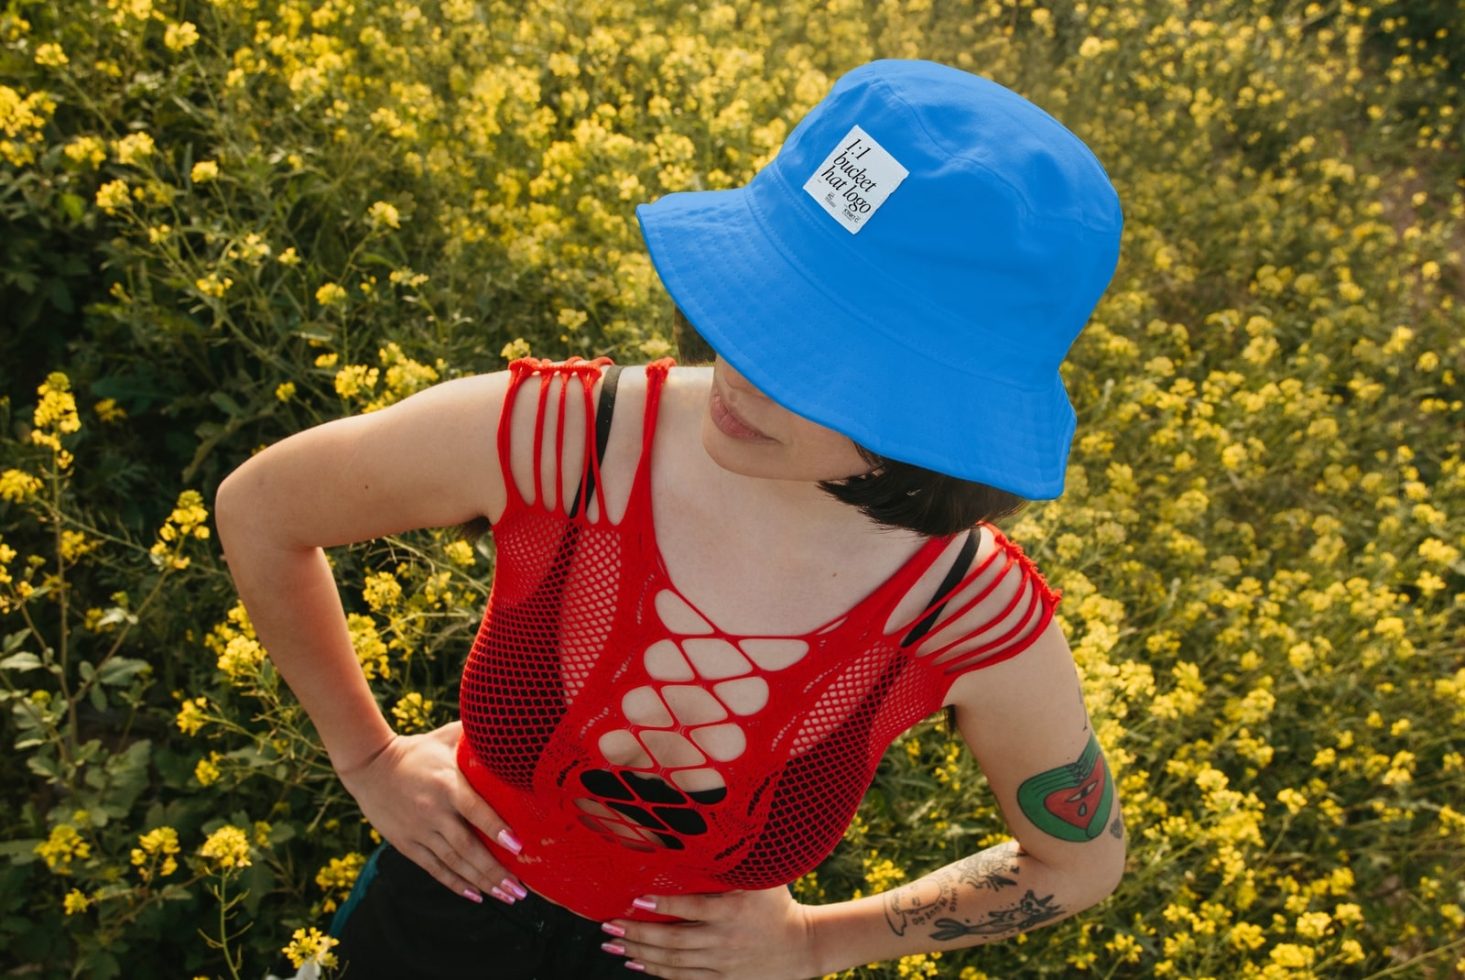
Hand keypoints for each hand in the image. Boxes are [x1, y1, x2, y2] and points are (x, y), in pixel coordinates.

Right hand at [335, 720, 526, 904]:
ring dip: (482, 882)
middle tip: (520, 889)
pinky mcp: (406, 844)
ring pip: (454, 863)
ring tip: (507, 896)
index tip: (519, 847)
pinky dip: (455, 884)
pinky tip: (476, 895)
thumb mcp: (445, 738)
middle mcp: (433, 811)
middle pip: (467, 847)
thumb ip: (474, 736)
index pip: (475, 810)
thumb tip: (504, 726)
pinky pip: (434, 868)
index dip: (496, 829)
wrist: (370, 766)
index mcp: (447, 784)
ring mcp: (419, 830)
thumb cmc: (417, 749)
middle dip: (495, 871)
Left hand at [600, 886, 820, 978]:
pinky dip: (656, 971)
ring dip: (639, 953)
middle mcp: (724, 940)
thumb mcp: (762, 880)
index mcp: (733, 912)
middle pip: (674, 940)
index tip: (634, 899)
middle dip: (638, 933)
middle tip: (609, 925)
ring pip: (673, 962)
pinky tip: (635, 962)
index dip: (662, 904)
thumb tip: (707, 836)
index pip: (692, 908)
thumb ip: (735, 865)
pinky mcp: (721, 979)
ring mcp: (722, 963)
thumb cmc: (777, 904)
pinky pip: (683, 977)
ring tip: (613, 943)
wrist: (801, 947)